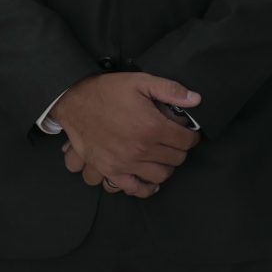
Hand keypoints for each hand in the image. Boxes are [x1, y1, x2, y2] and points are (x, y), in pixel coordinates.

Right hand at [50, 73, 201, 198]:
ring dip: (166, 167)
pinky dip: (145, 188)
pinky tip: (149, 179)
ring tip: (162, 156)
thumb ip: (170, 90)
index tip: (189, 132)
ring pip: (160, 176)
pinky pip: (134, 189)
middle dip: (180, 149)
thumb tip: (196, 100)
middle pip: (176, 159)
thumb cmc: (107, 91)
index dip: (192, 136)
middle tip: (175, 141)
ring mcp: (126, 163)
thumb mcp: (140, 81)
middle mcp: (141, 149)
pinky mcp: (111, 171)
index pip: (186, 141)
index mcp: (152, 127)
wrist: (74, 101)